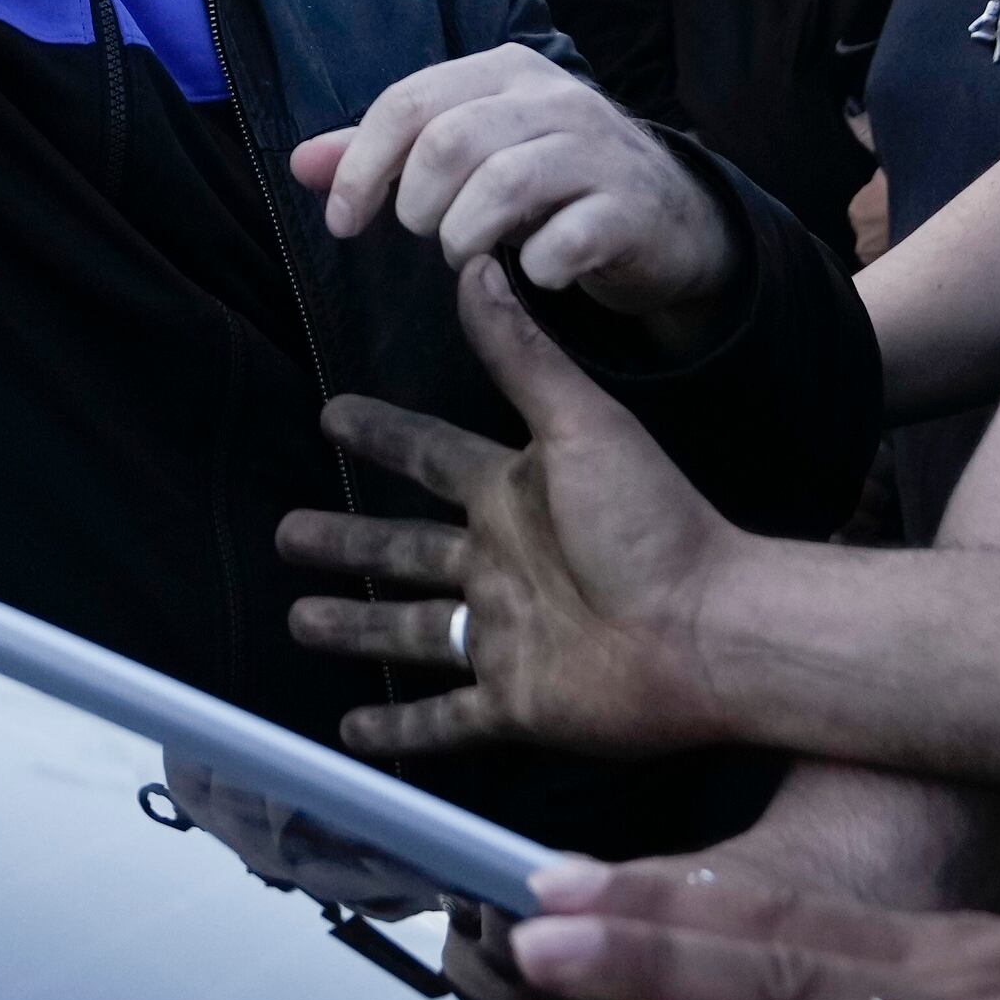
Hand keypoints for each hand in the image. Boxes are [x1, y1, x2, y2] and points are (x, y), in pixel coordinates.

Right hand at [276, 258, 745, 755]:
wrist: (713, 631)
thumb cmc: (651, 523)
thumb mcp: (581, 425)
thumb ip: (521, 355)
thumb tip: (478, 266)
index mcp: (512, 494)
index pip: (428, 456)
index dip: (382, 434)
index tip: (332, 413)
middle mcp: (499, 564)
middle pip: (402, 548)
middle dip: (347, 540)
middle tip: (286, 533)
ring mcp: (504, 637)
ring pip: (408, 631)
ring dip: (355, 626)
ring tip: (298, 620)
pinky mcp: (515, 703)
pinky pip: (444, 719)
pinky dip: (399, 732)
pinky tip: (352, 734)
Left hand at [299, 45, 741, 324]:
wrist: (669, 218)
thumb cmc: (550, 182)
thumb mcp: (470, 154)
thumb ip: (387, 156)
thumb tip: (300, 164)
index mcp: (504, 72)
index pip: (408, 102)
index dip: (360, 167)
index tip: (341, 224)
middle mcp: (554, 98)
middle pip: (450, 142)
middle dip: (417, 205)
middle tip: (427, 235)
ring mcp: (598, 151)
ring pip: (504, 185)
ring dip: (465, 237)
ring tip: (467, 255)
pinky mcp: (631, 210)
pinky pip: (565, 240)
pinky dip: (533, 267)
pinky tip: (532, 272)